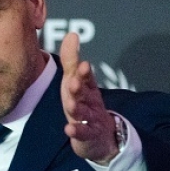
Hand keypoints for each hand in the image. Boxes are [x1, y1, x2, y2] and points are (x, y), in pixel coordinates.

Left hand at [59, 33, 117, 164]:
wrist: (101, 137)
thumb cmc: (84, 103)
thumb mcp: (77, 81)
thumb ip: (72, 60)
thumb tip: (72, 34)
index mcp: (87, 88)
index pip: (86, 78)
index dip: (84, 72)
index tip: (82, 64)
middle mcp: (90, 102)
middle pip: (85, 94)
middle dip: (80, 87)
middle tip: (74, 81)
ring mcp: (90, 118)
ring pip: (83, 112)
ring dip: (77, 108)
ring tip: (70, 104)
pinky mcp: (87, 135)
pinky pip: (82, 132)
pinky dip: (76, 130)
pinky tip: (68, 128)